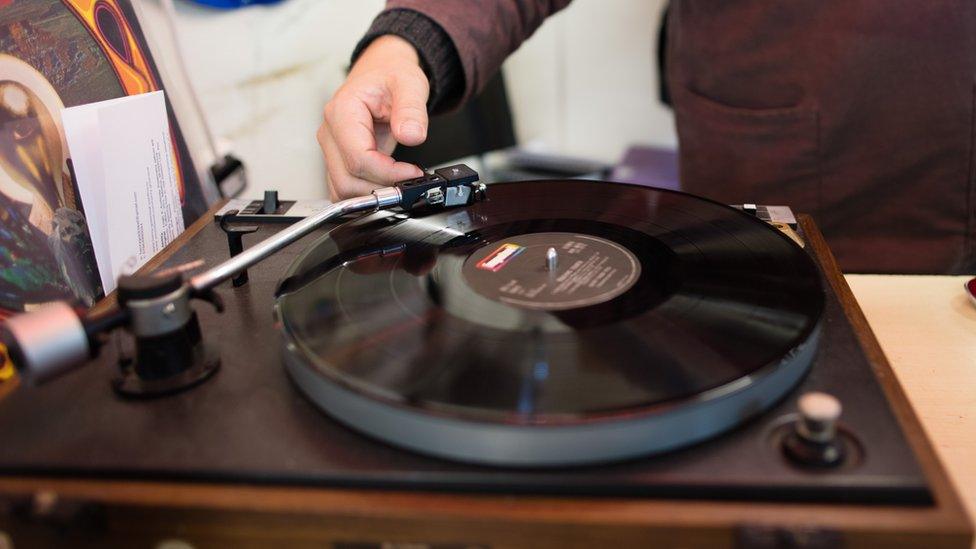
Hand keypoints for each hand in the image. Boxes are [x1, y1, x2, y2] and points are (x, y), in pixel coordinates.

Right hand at [319, 35, 428, 200]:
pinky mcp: (337, 159)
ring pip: (342, 189)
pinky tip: (387, 182)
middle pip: (347, 179)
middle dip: (381, 187)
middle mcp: (331, 132)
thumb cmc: (390, 77)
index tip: (412, 172)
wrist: (381, 74)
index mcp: (343, 111)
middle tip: (409, 181)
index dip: (387, 173)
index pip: (358, 158)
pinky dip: (366, 192)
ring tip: (400, 180)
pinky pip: (344, 187)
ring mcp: (331, 148)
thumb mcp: (410, 83)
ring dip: (373, 193)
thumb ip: (412, 109)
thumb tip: (411, 135)